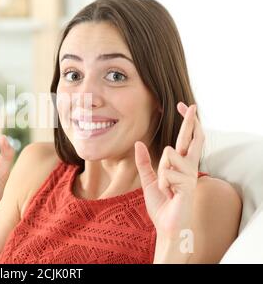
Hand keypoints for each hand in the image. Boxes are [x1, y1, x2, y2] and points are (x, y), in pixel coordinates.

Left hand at [134, 102, 204, 238]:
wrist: (166, 225)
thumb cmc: (162, 204)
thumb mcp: (149, 180)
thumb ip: (144, 162)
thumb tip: (139, 143)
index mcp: (182, 165)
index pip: (188, 139)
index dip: (188, 122)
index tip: (184, 106)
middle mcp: (190, 167)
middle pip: (193, 138)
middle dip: (190, 121)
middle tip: (191, 104)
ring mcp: (190, 175)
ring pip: (170, 155)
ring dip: (161, 173)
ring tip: (166, 189)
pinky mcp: (188, 185)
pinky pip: (167, 172)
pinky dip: (162, 184)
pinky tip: (169, 194)